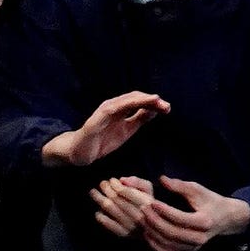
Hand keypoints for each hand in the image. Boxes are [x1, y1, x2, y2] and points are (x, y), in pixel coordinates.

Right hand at [42, 92, 168, 166]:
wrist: (81, 152)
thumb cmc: (103, 139)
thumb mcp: (128, 129)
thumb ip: (140, 119)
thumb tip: (156, 110)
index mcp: (121, 109)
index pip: (139, 101)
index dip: (153, 103)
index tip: (167, 108)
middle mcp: (113, 106)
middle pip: (134, 98)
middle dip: (151, 100)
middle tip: (166, 106)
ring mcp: (104, 111)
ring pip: (125, 101)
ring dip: (142, 100)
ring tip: (156, 101)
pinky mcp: (96, 119)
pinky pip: (111, 109)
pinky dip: (124, 105)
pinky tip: (137, 103)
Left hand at [90, 175, 155, 236]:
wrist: (152, 226)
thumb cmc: (146, 203)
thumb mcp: (148, 189)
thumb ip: (137, 181)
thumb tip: (122, 180)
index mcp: (147, 202)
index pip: (125, 191)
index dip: (115, 184)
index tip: (112, 180)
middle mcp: (139, 215)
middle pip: (114, 197)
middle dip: (106, 188)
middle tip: (102, 184)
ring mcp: (130, 225)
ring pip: (108, 207)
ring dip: (98, 198)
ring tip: (93, 192)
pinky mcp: (123, 233)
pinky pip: (106, 222)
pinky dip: (99, 215)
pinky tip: (99, 211)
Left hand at [137, 176, 249, 250]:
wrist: (225, 219)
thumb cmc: (210, 202)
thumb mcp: (198, 190)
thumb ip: (180, 185)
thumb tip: (162, 179)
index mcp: (205, 221)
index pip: (180, 218)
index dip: (164, 211)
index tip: (152, 202)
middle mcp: (200, 238)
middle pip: (172, 233)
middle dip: (154, 221)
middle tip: (143, 209)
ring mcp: (194, 247)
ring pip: (167, 244)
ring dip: (152, 232)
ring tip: (143, 219)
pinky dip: (154, 244)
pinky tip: (148, 232)